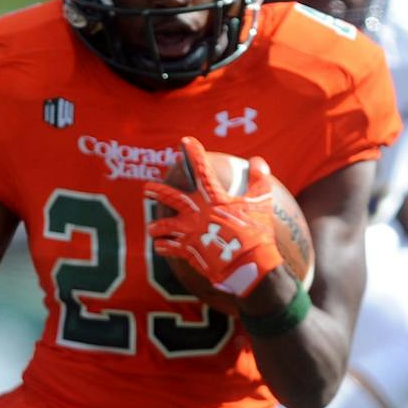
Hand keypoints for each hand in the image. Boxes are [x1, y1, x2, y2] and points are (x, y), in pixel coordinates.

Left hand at [145, 138, 281, 298]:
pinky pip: (169, 248)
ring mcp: (190, 233)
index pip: (202, 170)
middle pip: (171, 198)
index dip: (194, 154)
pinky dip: (163, 247)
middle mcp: (197, 213)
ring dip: (157, 228)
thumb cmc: (257, 233)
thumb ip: (259, 180)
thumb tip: (258, 160)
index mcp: (214, 199)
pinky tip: (160, 247)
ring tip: (152, 229)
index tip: (185, 141)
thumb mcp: (262, 203)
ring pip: (164, 227)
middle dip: (157, 192)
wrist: (249, 265)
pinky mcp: (188, 251)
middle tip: (146, 189)